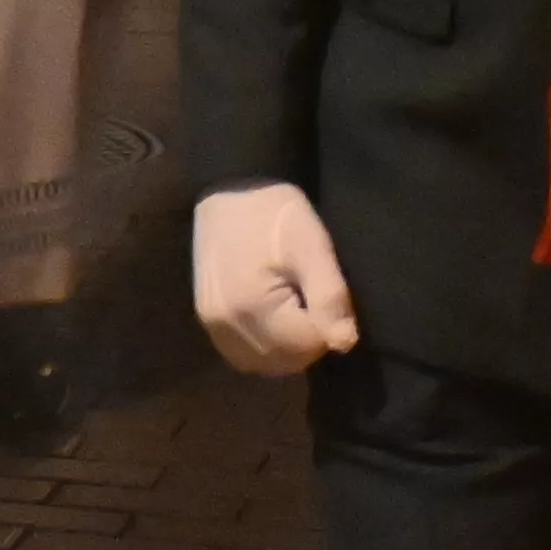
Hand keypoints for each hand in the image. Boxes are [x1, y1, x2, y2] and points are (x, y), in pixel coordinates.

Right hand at [189, 181, 358, 376]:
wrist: (228, 186)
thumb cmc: (274, 211)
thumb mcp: (311, 244)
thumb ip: (328, 295)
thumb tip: (345, 344)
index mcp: (252, 305)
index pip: (307, 346)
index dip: (327, 326)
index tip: (324, 294)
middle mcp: (225, 323)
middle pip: (284, 360)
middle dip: (307, 339)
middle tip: (310, 298)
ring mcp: (212, 323)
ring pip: (263, 363)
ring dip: (286, 348)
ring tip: (294, 307)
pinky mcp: (206, 318)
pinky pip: (241, 354)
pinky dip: (264, 347)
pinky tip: (273, 320)